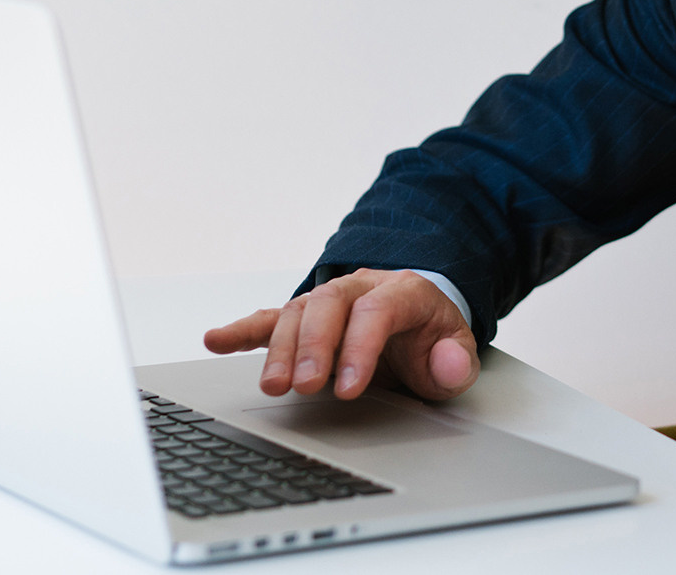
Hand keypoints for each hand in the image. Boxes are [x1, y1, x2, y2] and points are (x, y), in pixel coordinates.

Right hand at [203, 268, 479, 401]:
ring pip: (297, 311)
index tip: (349, 389)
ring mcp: (330, 299)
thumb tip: (448, 363)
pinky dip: (243, 329)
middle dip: (313, 346)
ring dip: (281, 348)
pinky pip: (270, 317)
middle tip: (304, 386)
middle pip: (329, 304)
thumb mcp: (458, 353)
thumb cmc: (434, 340)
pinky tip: (217, 339)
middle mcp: (361, 287)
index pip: (376, 311)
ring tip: (273, 385)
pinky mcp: (306, 317)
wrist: (420, 322)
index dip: (359, 348)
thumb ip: (456, 361)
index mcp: (403, 291)